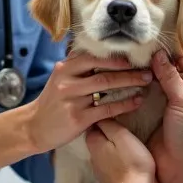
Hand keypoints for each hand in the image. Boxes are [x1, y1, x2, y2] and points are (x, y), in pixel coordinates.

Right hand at [25, 51, 152, 152]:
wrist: (34, 127)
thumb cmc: (53, 102)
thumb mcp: (60, 78)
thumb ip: (79, 68)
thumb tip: (104, 55)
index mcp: (65, 68)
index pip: (94, 57)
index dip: (116, 57)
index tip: (135, 57)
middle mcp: (68, 82)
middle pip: (104, 73)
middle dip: (129, 71)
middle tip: (148, 70)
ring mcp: (72, 100)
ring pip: (106, 89)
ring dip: (130, 85)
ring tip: (146, 83)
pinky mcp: (78, 118)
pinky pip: (107, 109)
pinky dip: (124, 104)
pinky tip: (137, 101)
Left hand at [86, 119, 163, 182]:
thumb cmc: (131, 163)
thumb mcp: (121, 137)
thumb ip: (109, 124)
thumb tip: (99, 114)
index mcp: (93, 144)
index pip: (93, 123)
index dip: (104, 114)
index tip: (115, 108)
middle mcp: (94, 158)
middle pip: (101, 138)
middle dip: (110, 131)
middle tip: (127, 120)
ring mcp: (104, 172)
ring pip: (109, 152)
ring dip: (118, 146)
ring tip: (133, 135)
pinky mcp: (116, 182)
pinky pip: (118, 164)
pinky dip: (124, 159)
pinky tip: (135, 155)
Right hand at [148, 52, 182, 182]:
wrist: (181, 166)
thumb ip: (170, 75)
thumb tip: (158, 53)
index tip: (181, 68)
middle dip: (180, 74)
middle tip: (174, 85)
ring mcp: (168, 101)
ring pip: (165, 78)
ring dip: (165, 83)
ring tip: (161, 93)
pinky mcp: (151, 110)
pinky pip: (146, 93)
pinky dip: (145, 93)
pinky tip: (144, 97)